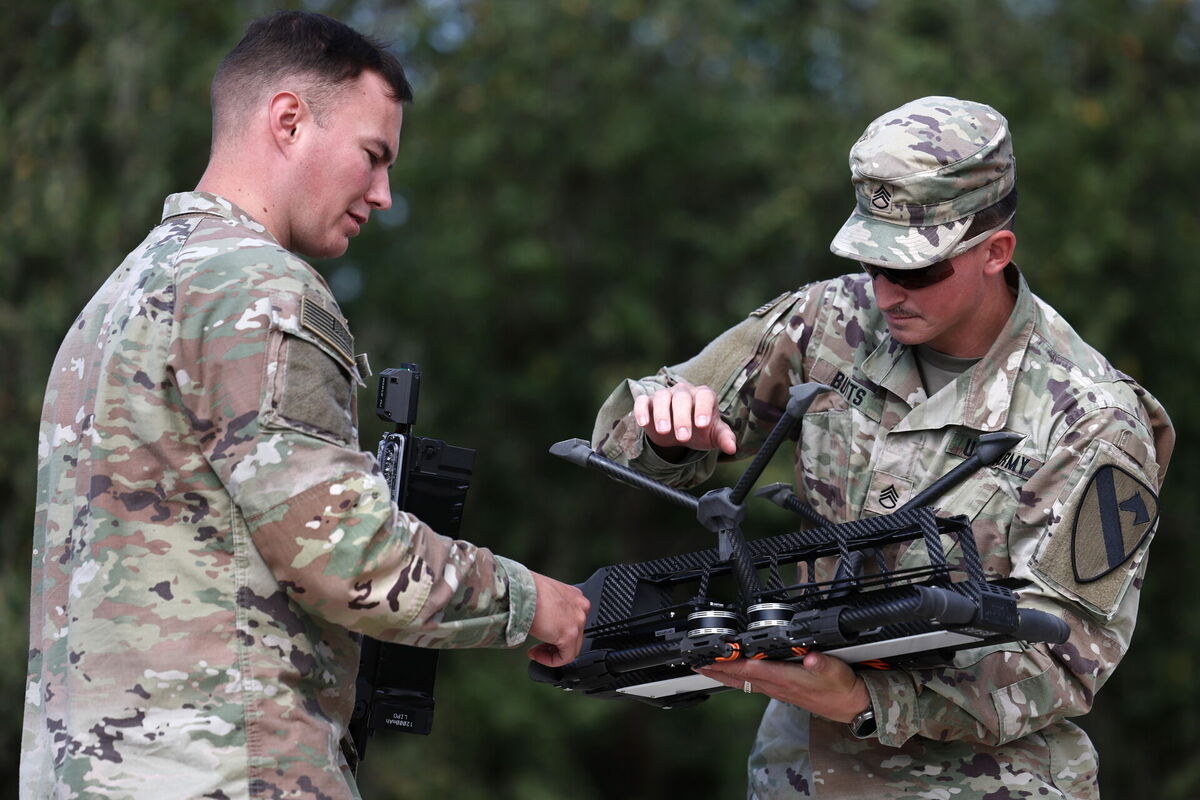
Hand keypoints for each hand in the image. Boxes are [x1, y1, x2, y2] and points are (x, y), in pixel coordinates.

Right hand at [526, 572, 589, 666]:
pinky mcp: (570, 635)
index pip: (571, 621)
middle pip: (573, 635)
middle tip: (538, 647)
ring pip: (571, 647)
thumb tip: (543, 624)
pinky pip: (565, 657)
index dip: (555, 633)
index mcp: (574, 596)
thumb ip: (549, 610)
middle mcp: (580, 607)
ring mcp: (578, 621)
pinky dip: (551, 660)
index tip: (543, 637)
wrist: (520, 592)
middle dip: (554, 644)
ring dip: (551, 653)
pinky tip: (537, 656)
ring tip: (535, 653)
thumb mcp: (542, 597)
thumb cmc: (525, 590)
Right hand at [633, 381, 736, 455]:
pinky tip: (644, 423)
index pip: (704, 396)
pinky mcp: (648, 402)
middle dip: (682, 417)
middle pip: (682, 397)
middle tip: (683, 437)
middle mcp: (684, 392)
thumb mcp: (713, 435)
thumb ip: (724, 438)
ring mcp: (665, 395)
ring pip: (662, 397)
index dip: (703, 408)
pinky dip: (641, 410)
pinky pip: (642, 401)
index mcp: (703, 396)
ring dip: (662, 414)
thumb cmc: (700, 430)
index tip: (702, 425)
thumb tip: (732, 448)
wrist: (681, 433)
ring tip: (665, 431)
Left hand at [697, 651, 869, 723]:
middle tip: (696, 664)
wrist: (851, 706)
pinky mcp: (782, 691)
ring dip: (724, 675)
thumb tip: (811, 656)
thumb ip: (823, 663)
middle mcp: (779, 686)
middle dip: (717, 671)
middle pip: (741, 678)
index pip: (752, 670)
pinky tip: (733, 675)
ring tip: (707, 668)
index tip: (711, 659)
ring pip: (744, 682)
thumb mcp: (836, 671)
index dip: (730, 664)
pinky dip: (739, 678)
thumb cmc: (842, 688)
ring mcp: (779, 690)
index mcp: (787, 678)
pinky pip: (753, 684)